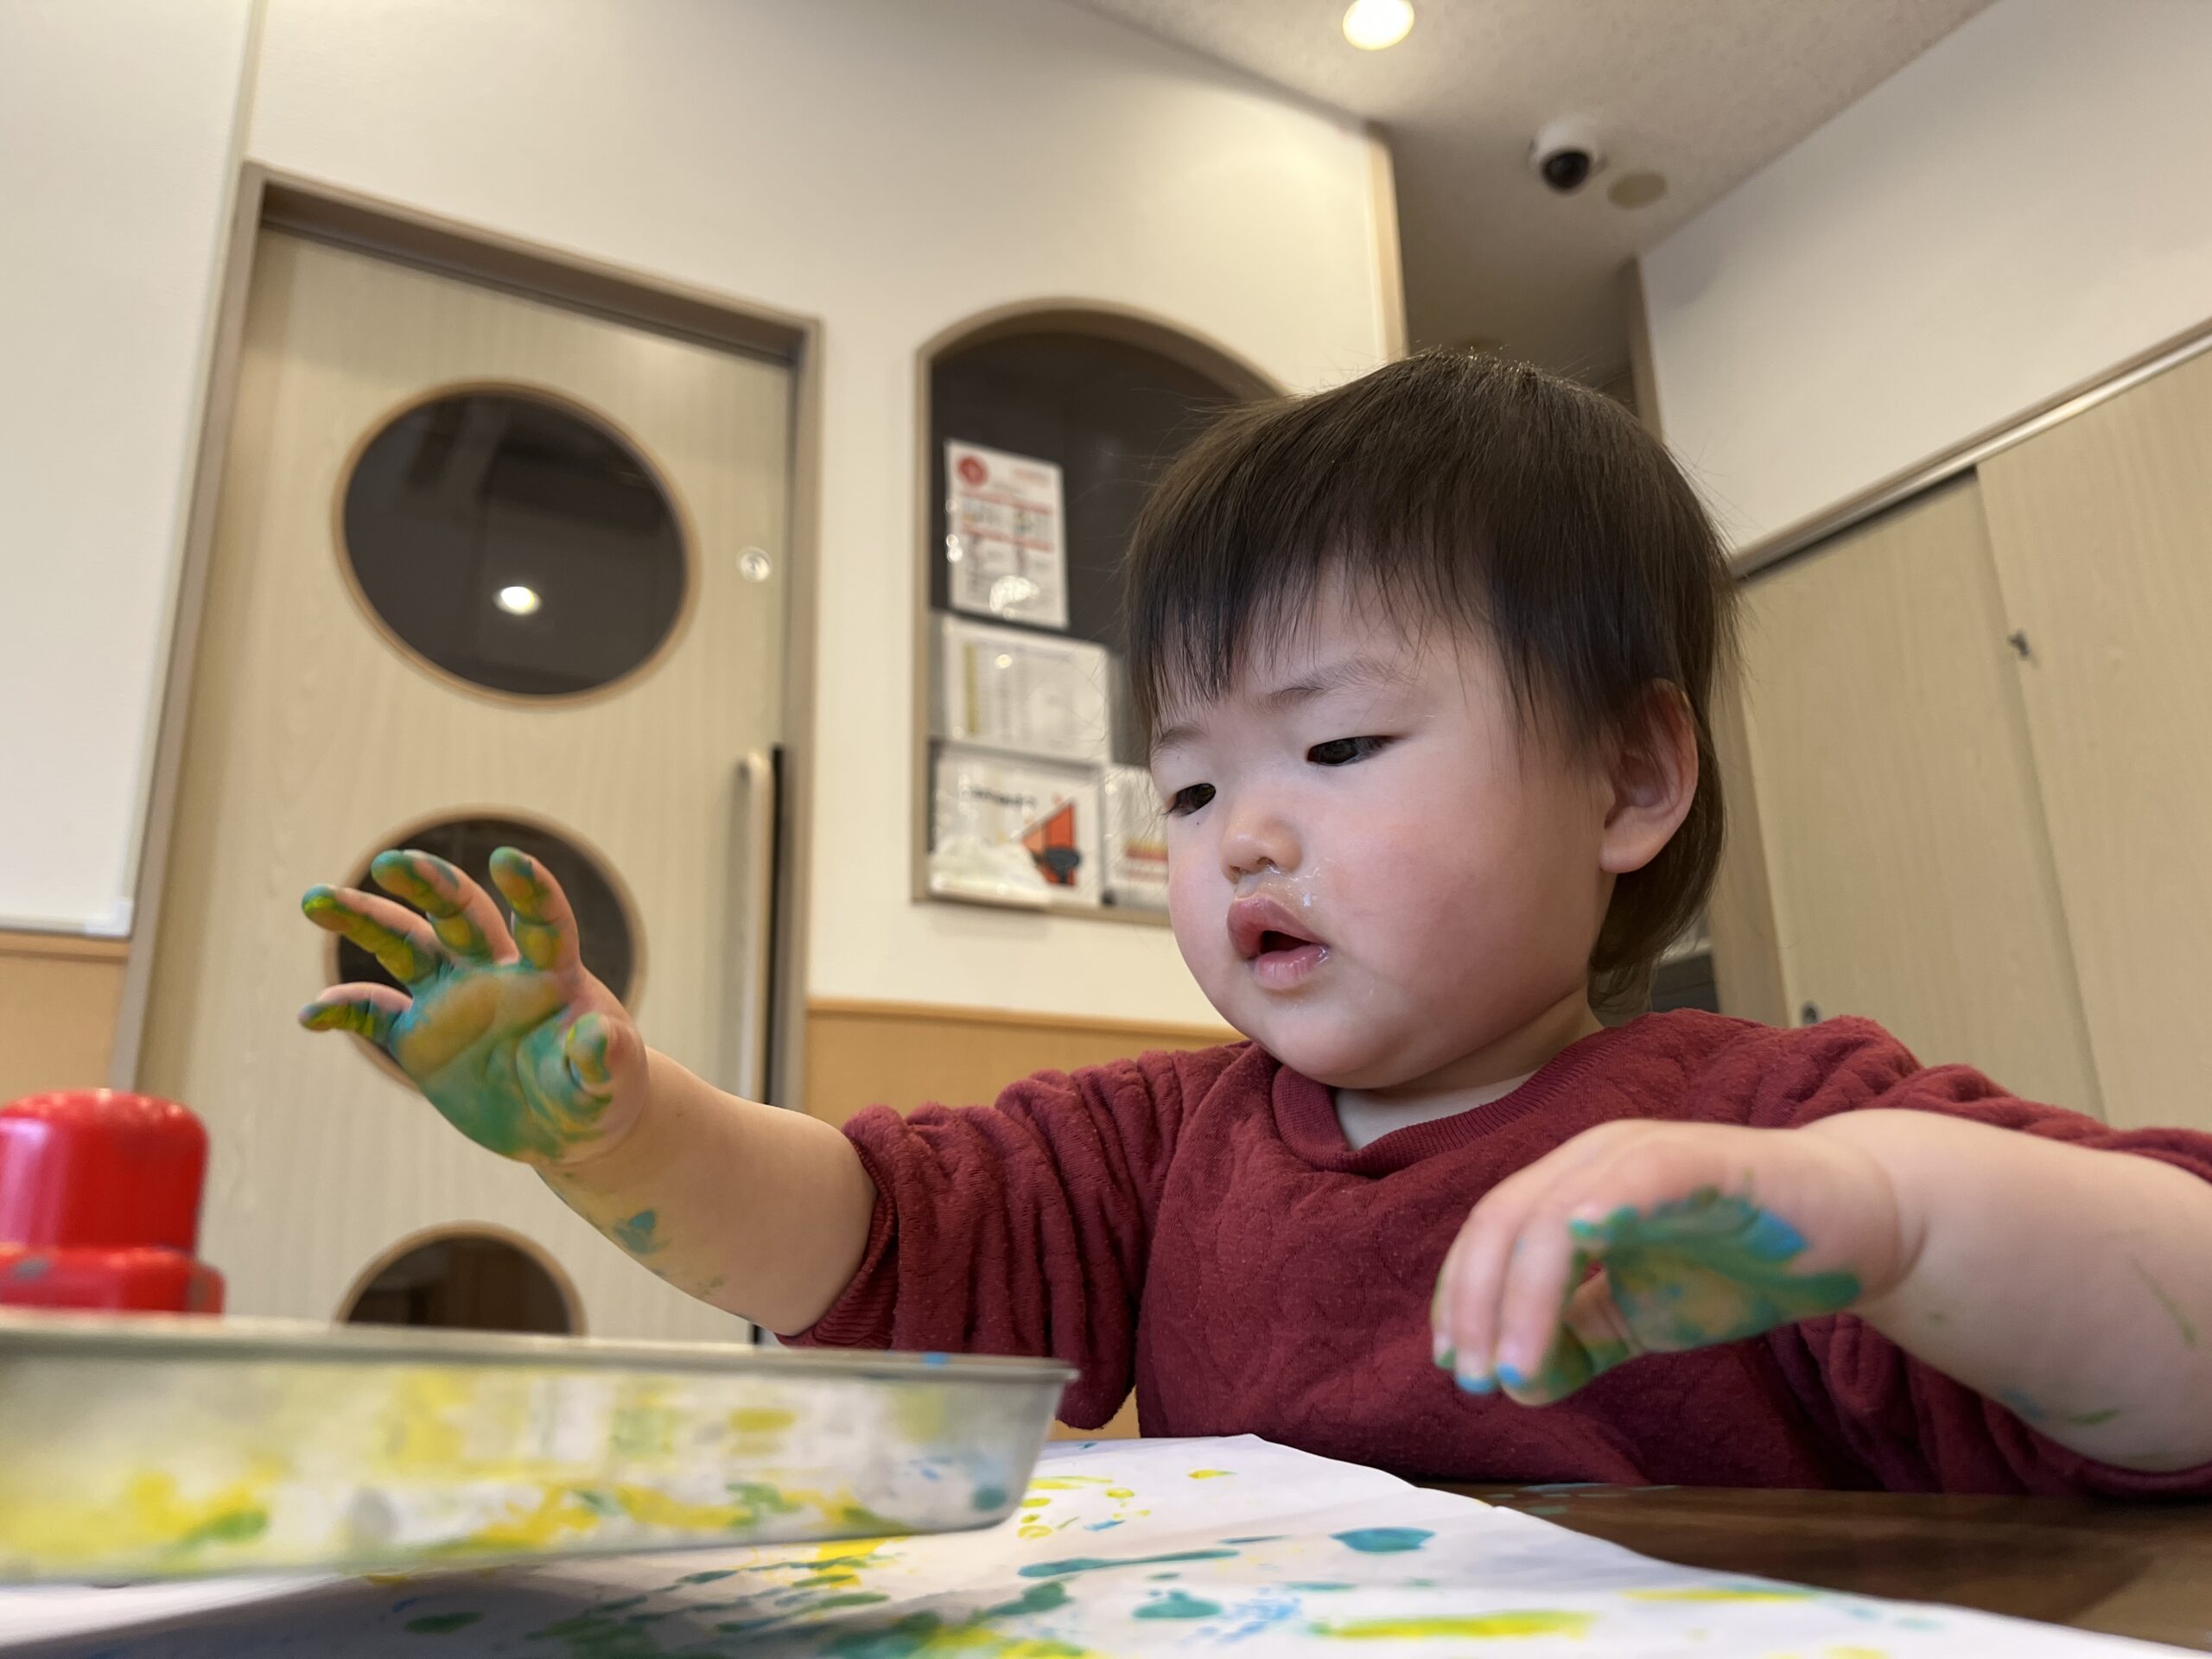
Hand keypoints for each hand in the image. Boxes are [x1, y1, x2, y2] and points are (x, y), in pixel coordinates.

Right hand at [298, 847, 646, 1166]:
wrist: (562, 1124)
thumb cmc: (597, 1094)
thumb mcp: (610, 1084)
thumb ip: (606, 1061)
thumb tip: (601, 1038)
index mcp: (550, 974)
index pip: (541, 920)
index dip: (529, 889)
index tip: (507, 860)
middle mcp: (495, 972)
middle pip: (458, 914)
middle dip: (427, 884)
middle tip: (390, 863)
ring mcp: (452, 999)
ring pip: (404, 945)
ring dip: (363, 920)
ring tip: (314, 901)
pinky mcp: (419, 1037)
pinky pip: (373, 1014)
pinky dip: (343, 1010)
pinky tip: (311, 1016)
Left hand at [1431, 1120, 1906, 1404]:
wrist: (1855, 1229)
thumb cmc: (1740, 1263)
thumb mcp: (1641, 1318)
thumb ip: (1579, 1344)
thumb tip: (1518, 1386)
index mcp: (1571, 1188)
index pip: (1489, 1236)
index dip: (1461, 1300)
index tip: (1457, 1370)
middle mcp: (1594, 1160)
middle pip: (1504, 1221)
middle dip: (1477, 1303)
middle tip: (1475, 1379)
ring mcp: (1647, 1154)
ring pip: (1556, 1212)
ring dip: (1524, 1292)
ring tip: (1517, 1365)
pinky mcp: (1707, 1162)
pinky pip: (1643, 1177)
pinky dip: (1607, 1203)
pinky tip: (1585, 1239)